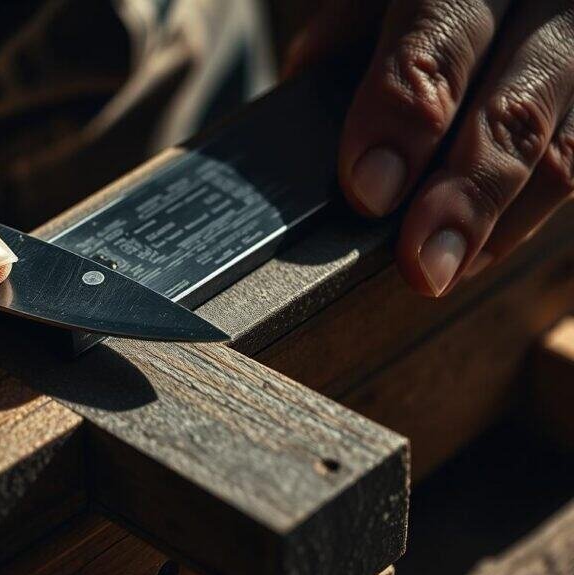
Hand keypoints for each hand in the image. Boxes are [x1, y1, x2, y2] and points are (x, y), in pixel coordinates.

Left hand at [286, 0, 573, 295]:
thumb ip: (348, 38)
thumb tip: (304, 102)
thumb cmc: (433, 1)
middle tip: (421, 262)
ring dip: (499, 222)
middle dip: (465, 193)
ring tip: (441, 271)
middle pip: (517, 107)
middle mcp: (547, 2)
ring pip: (566, 149)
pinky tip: (478, 252)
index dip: (402, 116)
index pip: (438, 35)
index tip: (368, 191)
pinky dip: (524, 217)